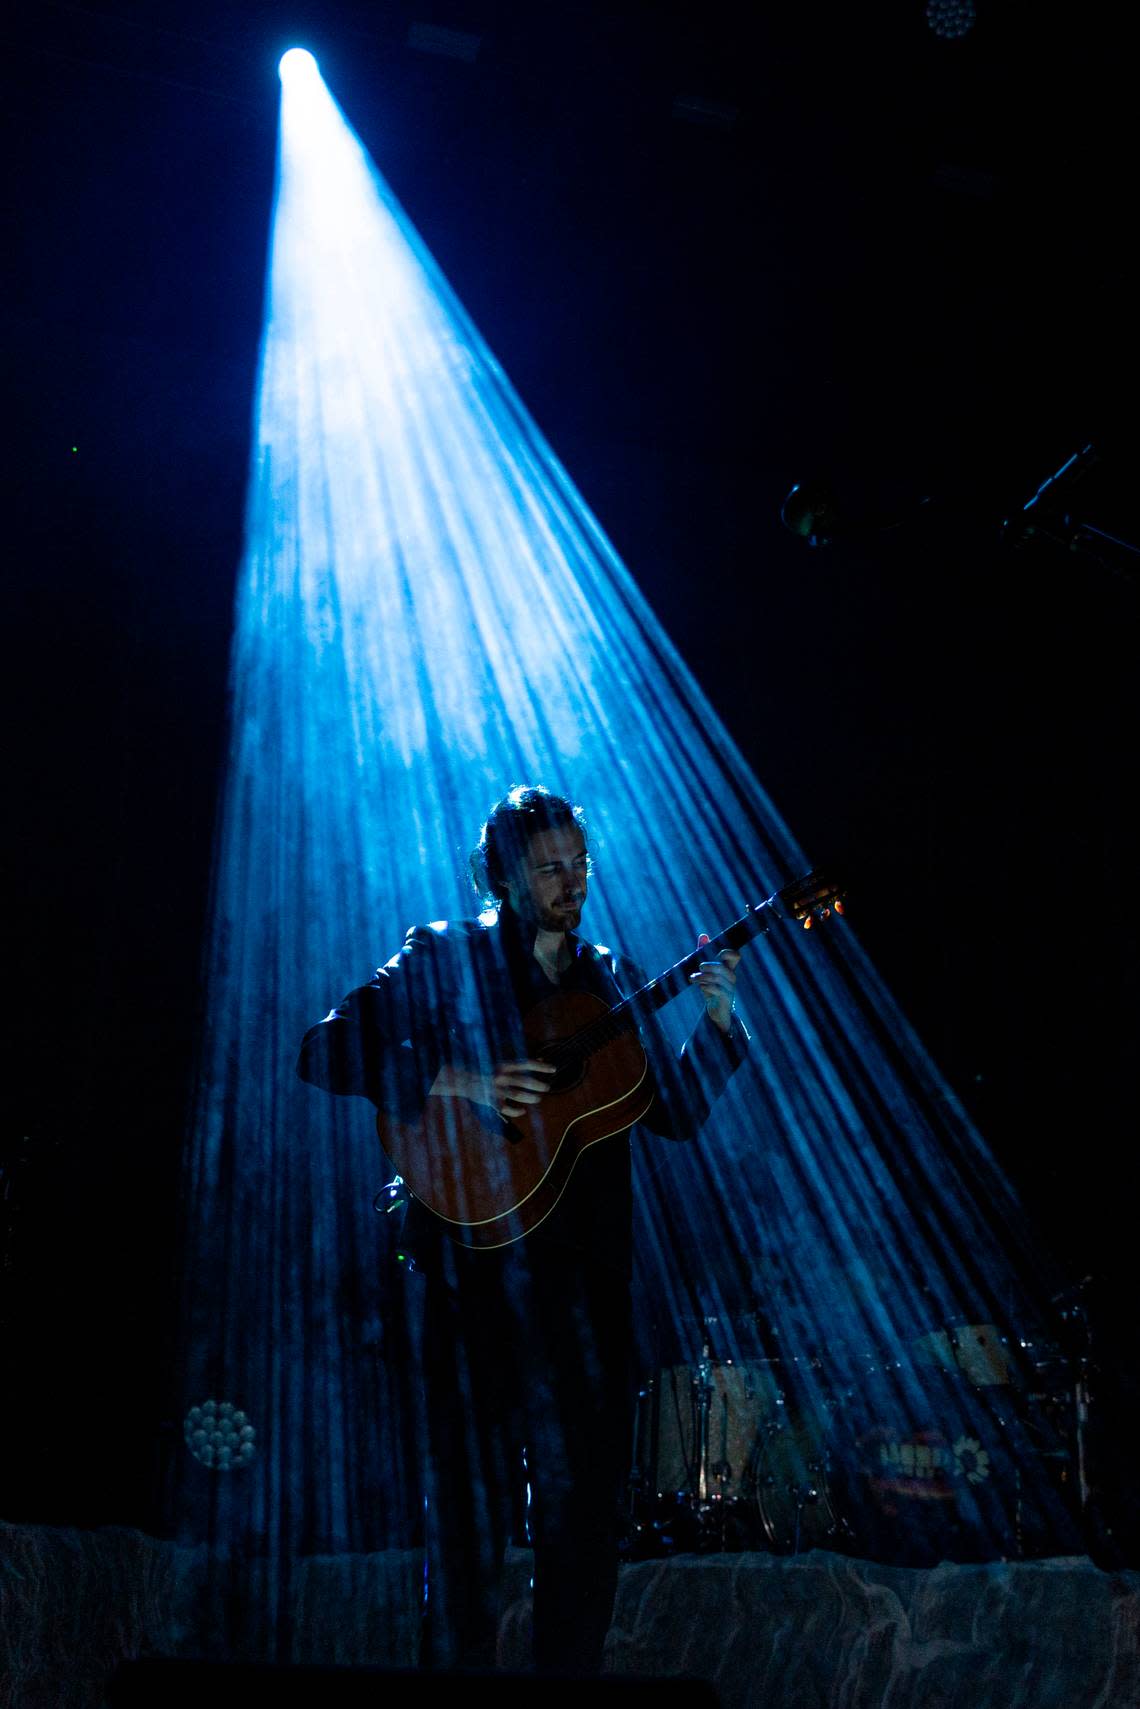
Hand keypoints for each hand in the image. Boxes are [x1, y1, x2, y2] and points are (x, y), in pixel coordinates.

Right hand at [429, 1059, 555, 1119]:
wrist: (463, 1079)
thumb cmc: (484, 1069)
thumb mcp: (501, 1063)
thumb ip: (520, 1063)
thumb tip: (541, 1058)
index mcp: (504, 1064)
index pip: (528, 1064)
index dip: (542, 1066)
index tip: (554, 1069)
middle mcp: (502, 1076)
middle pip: (527, 1081)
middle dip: (540, 1085)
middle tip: (546, 1087)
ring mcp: (497, 1090)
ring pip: (521, 1096)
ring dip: (533, 1098)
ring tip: (538, 1098)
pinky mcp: (493, 1102)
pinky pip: (509, 1109)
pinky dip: (518, 1111)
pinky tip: (523, 1110)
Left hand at [689, 935, 739, 1033]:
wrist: (717, 1011)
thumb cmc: (712, 989)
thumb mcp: (708, 972)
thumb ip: (705, 954)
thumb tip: (703, 936)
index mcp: (728, 969)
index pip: (735, 957)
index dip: (728, 952)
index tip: (718, 954)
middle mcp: (731, 978)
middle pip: (723, 967)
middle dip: (709, 966)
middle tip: (699, 968)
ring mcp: (730, 989)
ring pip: (718, 979)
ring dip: (703, 977)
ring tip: (693, 979)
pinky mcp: (725, 999)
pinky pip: (717, 990)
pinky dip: (707, 987)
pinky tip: (701, 987)